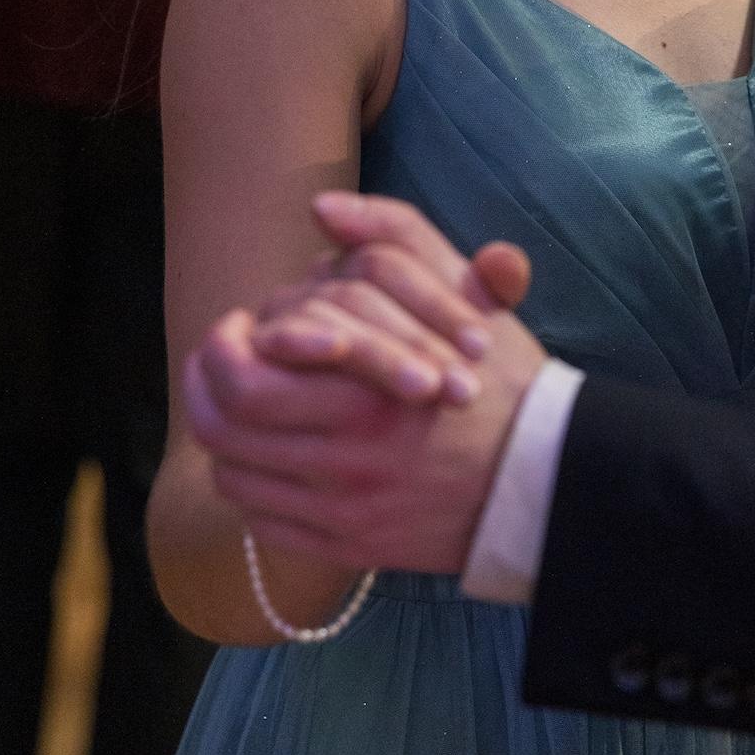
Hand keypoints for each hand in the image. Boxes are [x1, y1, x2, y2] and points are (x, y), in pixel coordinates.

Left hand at [190, 202, 546, 575]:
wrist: (544, 480)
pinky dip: (252, 481)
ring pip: (231, 472)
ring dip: (227, 430)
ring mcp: (339, 510)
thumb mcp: (462, 293)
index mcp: (365, 396)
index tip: (249, 323)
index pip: (240, 377)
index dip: (229, 342)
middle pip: (220, 426)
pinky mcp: (342, 546)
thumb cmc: (502, 381)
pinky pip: (259, 516)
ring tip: (247, 402)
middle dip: (210, 380)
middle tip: (230, 357)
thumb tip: (321, 208)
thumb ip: (397, 238)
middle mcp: (344, 460)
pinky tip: (274, 452)